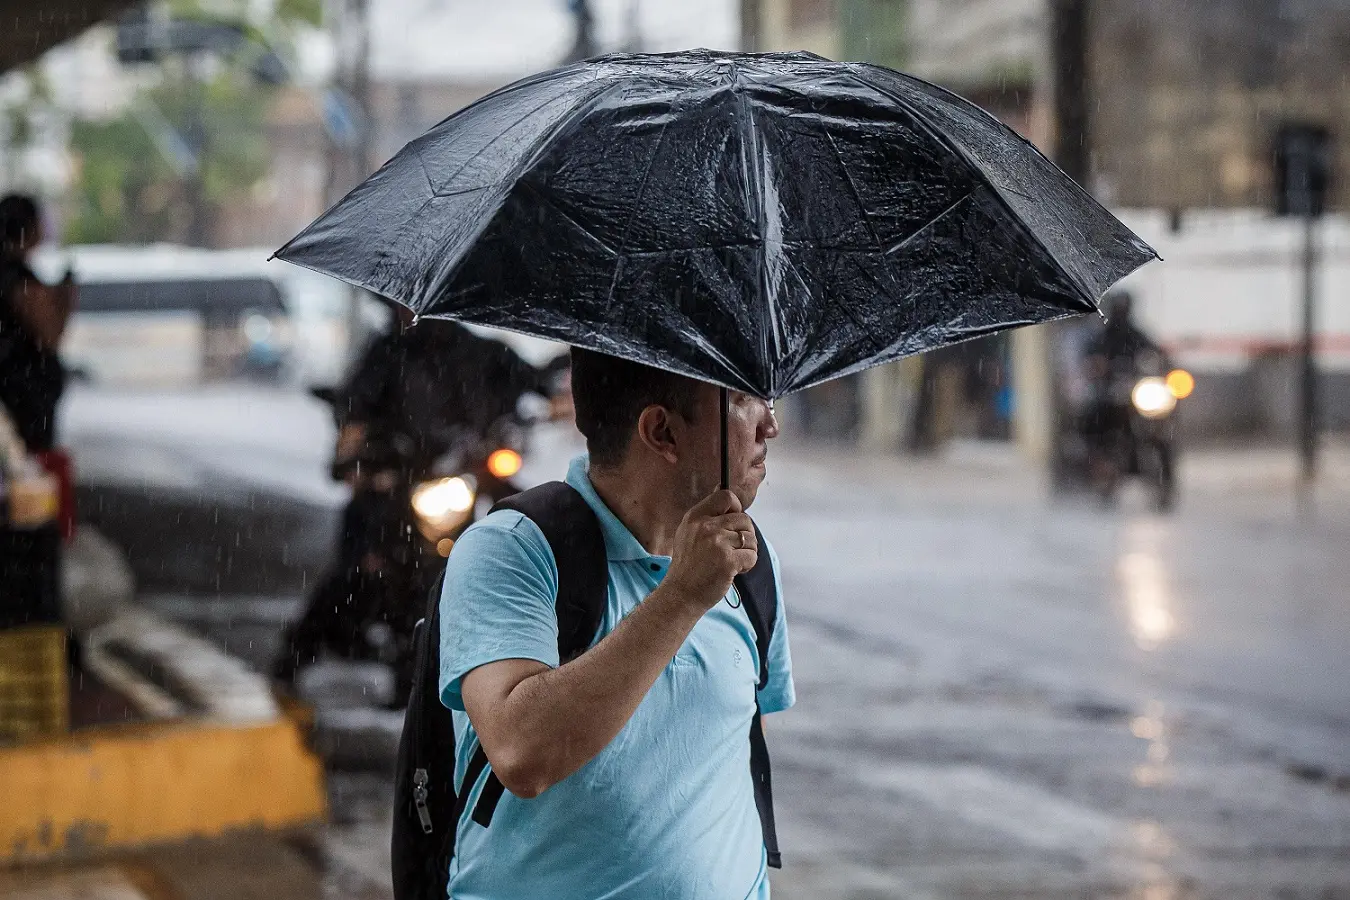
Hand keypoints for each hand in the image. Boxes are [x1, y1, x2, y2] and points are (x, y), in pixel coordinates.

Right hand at [663, 489, 756, 611]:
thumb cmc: (688, 566)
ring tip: (732, 561)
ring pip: (750, 538)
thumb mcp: (688, 532)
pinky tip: (734, 570)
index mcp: (696, 517)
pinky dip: (748, 564)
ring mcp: (717, 544)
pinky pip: (752, 555)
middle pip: (744, 519)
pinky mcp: (728, 561)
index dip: (736, 507)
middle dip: (744, 535)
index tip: (733, 522)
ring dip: (747, 551)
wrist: (681, 594)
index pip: (726, 496)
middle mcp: (706, 527)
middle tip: (733, 549)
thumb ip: (707, 516)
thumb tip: (728, 495)